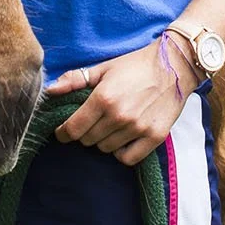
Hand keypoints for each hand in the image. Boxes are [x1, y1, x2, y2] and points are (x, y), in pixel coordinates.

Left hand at [45, 40, 191, 166]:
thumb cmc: (135, 65)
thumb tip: (50, 91)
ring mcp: (137, 128)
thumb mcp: (103, 68)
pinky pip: (128, 158)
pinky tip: (122, 139)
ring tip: (110, 126)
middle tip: (92, 122)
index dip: (63, 132)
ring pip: (105, 149)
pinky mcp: (154, 137)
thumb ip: (75, 80)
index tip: (63, 131)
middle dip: (84, 132)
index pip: (73, 128)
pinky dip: (121, 152)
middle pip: (87, 140)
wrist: (174, 66)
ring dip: (103, 140)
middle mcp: (118, 116)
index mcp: (103, 98)